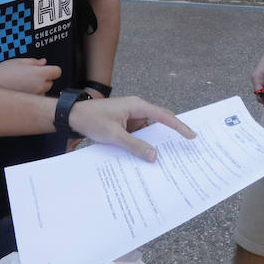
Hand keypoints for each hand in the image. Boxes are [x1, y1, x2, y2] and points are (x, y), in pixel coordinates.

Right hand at [0, 58, 62, 94]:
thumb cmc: (1, 72)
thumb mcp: (18, 61)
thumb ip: (34, 62)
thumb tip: (43, 62)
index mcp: (39, 74)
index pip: (57, 72)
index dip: (52, 69)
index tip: (47, 69)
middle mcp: (39, 87)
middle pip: (51, 83)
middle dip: (44, 79)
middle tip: (30, 75)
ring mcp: (33, 98)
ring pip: (43, 93)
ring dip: (38, 89)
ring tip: (23, 84)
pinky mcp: (27, 105)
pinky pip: (34, 100)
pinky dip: (31, 97)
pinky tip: (20, 91)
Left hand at [68, 96, 194, 160]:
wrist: (72, 116)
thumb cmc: (92, 119)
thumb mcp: (114, 135)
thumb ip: (135, 145)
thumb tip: (154, 155)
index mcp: (137, 106)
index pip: (164, 117)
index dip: (179, 127)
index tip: (191, 135)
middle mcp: (136, 109)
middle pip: (159, 122)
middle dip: (170, 134)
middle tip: (183, 148)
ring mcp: (130, 116)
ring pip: (148, 130)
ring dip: (153, 142)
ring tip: (165, 157)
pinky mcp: (124, 123)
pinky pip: (138, 134)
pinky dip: (141, 144)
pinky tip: (144, 156)